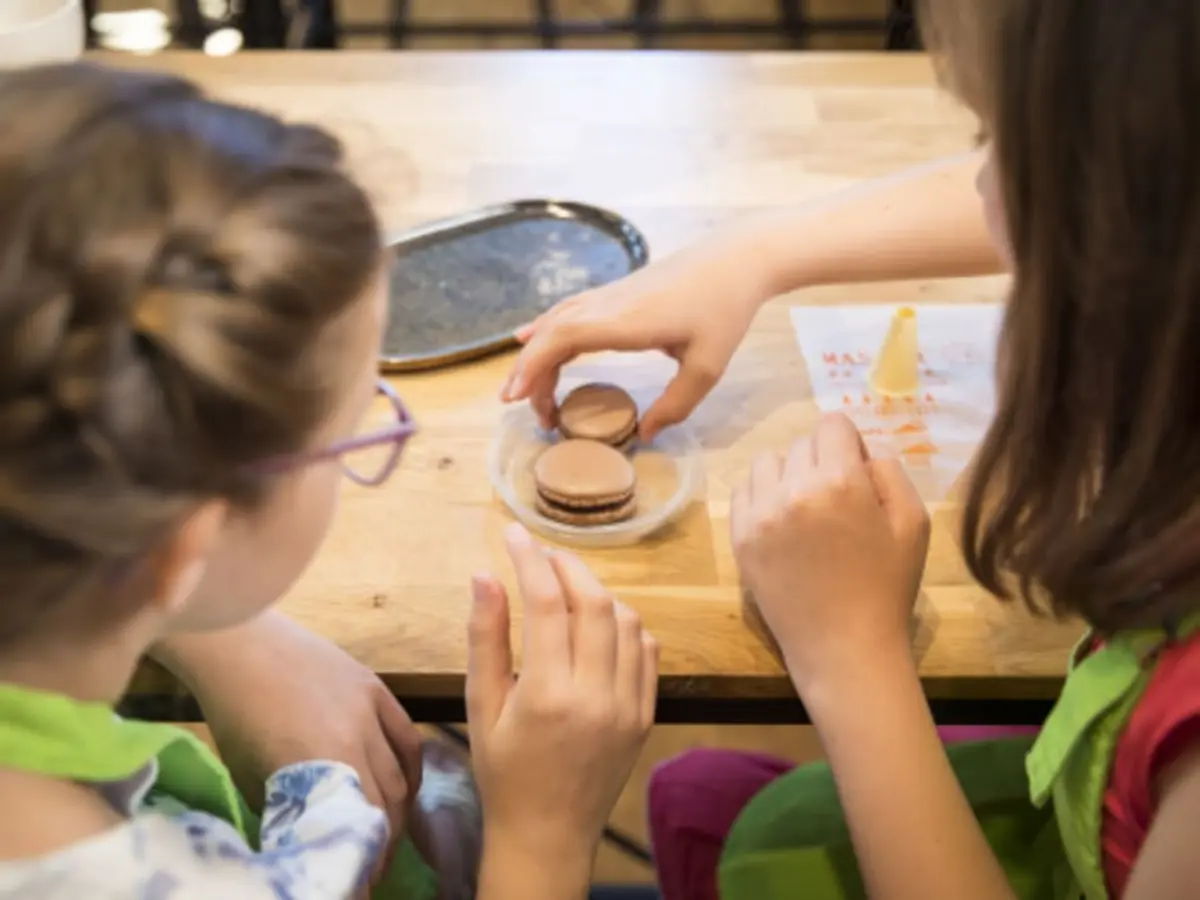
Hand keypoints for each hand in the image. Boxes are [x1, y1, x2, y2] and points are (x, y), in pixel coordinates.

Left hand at [152, 613, 421, 861]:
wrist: (239, 646)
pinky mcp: (376, 687)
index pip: (362, 828)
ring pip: (401, 776)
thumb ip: (289, 811)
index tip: (359, 885)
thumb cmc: (235, 715)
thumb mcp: (253, 777)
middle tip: (370, 868)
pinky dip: (412, 770)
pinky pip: (406, 738)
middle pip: (388, 805)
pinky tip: (407, 791)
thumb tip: (308, 842)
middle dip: (382, 844)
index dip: (365, 863)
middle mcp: (358, 737)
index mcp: (325, 764)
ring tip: (385, 835)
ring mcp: (372, 709)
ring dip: (397, 812)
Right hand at [467, 525, 657, 871]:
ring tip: (568, 586)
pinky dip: (626, 624)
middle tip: (543, 553)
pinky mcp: (646, 715)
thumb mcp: (481, 707)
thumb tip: (485, 575)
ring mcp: (628, 706)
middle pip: (594, 604)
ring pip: (627, 621)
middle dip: (568, 566)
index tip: (514, 533)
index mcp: (547, 695)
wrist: (548, 834)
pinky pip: (647, 651)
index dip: (530, 560)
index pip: (547, 605)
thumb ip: (485, 639)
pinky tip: (600, 622)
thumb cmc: (503, 772)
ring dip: (598, 593)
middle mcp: (596, 697)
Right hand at [501, 235, 770, 439]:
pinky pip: (570, 312)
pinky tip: (533, 337)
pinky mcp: (618, 291)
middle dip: (528, 369)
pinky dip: (547, 330)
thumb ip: (676, 404)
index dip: (533, 367)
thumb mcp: (707, 366)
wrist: (738, 258)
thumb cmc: (725, 308)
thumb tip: (646, 433)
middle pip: (550, 333)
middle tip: (521, 408)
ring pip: (557, 321)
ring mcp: (610, 294)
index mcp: (624, 322)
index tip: (519, 398)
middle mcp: (608, 305)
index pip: (562, 340)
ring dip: (535, 351)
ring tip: (523, 386)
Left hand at [730, 414, 929, 690]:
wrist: (845, 648)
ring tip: (805, 508)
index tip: (856, 473)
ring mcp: (760, 514)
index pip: (833, 424)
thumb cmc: (887, 586)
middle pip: (801, 443)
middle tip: (836, 500)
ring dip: (787, 475)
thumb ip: (889, 470)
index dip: (849, 444)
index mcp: (840, 481)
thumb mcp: (914, 521)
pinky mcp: (740, 537)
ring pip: (767, 462)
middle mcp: (794, 490)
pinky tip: (783, 522)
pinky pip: (743, 491)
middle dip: (821, 461)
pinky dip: (762, 496)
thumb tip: (860, 450)